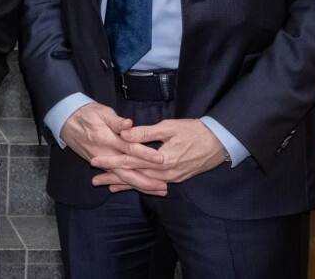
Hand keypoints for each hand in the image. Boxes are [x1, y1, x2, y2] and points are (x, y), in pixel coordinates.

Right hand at [61, 103, 167, 195]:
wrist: (66, 121)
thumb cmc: (86, 114)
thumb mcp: (101, 112)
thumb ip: (116, 121)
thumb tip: (129, 124)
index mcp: (106, 138)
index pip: (129, 148)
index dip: (145, 154)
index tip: (161, 159)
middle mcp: (104, 154)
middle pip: (126, 172)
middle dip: (146, 181)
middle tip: (164, 186)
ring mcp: (101, 162)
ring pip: (122, 178)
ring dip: (140, 186)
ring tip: (158, 191)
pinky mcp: (100, 165)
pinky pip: (116, 177)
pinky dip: (129, 185)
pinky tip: (142, 189)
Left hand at [91, 119, 228, 186]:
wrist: (220, 142)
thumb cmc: (195, 131)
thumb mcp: (170, 127)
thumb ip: (146, 132)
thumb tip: (124, 133)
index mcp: (162, 159)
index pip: (130, 162)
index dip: (111, 162)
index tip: (95, 161)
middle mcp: (165, 173)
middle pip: (134, 177)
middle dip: (113, 178)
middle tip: (94, 181)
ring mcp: (171, 178)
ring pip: (143, 183)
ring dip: (124, 184)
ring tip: (107, 186)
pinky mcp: (176, 178)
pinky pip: (153, 184)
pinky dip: (140, 186)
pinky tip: (130, 187)